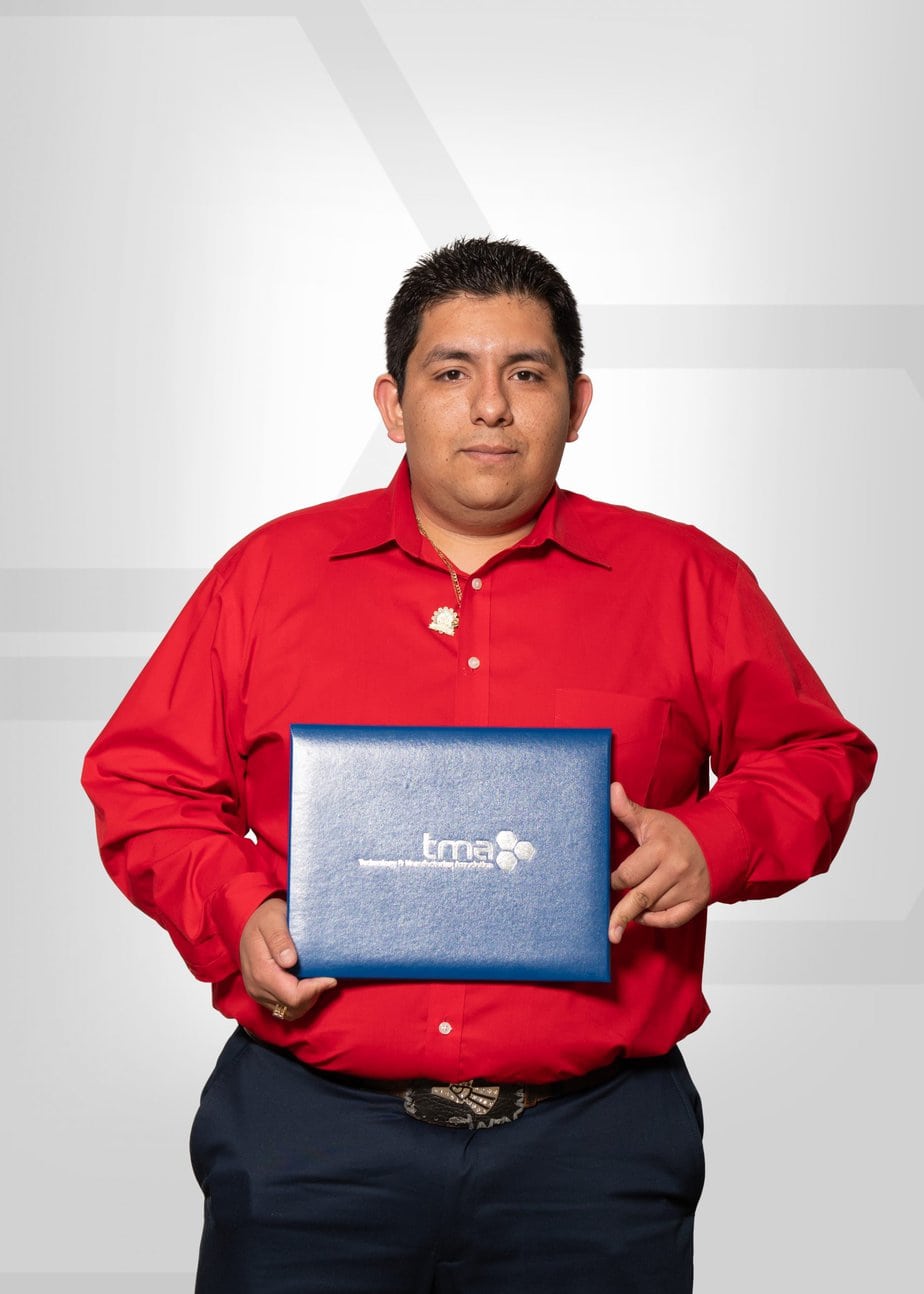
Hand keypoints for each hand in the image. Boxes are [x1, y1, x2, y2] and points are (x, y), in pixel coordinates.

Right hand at [239, 897, 336, 1021]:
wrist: (250, 920)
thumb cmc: (265, 917)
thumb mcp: (273, 919)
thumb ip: (280, 939)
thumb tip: (289, 961)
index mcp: (261, 970)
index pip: (293, 996)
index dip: (315, 989)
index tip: (329, 975)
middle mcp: (257, 986)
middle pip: (293, 1007)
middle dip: (313, 994)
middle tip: (325, 975)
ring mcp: (257, 992)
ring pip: (289, 1012)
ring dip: (307, 999)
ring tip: (316, 979)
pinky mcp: (260, 994)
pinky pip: (283, 1008)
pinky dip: (298, 1000)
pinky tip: (305, 983)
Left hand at [609, 782, 710, 943]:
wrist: (717, 841)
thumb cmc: (677, 832)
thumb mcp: (651, 820)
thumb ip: (627, 810)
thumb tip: (610, 789)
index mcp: (660, 848)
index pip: (628, 874)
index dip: (613, 881)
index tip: (607, 883)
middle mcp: (675, 869)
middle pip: (640, 897)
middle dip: (621, 914)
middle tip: (609, 930)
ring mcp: (688, 886)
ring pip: (654, 909)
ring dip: (638, 913)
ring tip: (627, 912)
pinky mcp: (698, 900)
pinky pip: (673, 920)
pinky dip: (657, 922)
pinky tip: (645, 918)